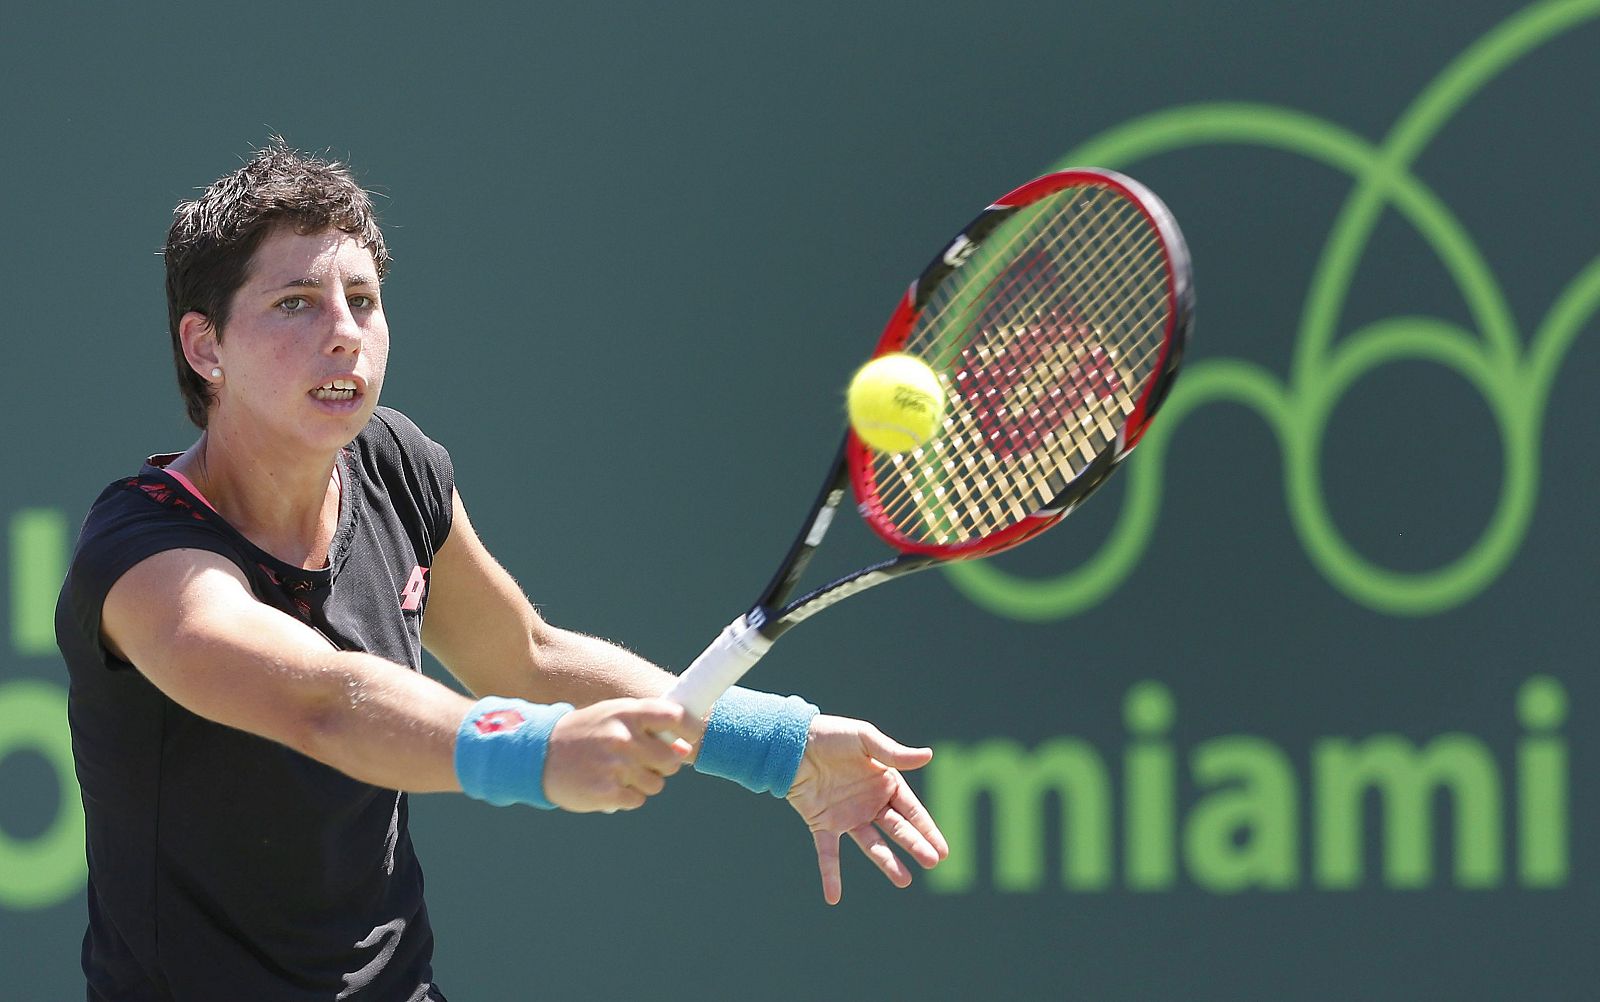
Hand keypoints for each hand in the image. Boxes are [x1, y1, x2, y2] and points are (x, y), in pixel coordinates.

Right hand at [543, 698, 697, 811]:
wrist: (539, 754)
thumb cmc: (586, 733)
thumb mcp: (613, 716)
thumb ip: (649, 727)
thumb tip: (685, 749)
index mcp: (627, 713)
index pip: (674, 717)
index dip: (690, 730)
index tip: (691, 738)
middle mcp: (622, 738)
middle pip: (671, 759)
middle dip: (662, 764)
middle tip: (640, 761)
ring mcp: (614, 766)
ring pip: (657, 783)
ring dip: (643, 782)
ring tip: (618, 772)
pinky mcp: (605, 792)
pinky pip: (637, 799)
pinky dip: (627, 796)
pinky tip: (608, 785)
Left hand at [785, 714, 949, 903]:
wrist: (792, 741)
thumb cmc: (831, 735)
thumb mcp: (865, 738)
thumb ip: (893, 753)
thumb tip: (928, 755)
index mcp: (884, 782)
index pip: (911, 810)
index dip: (927, 829)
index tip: (944, 850)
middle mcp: (869, 803)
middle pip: (897, 828)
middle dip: (915, 845)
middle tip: (932, 862)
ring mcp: (847, 816)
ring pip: (871, 844)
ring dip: (887, 863)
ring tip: (904, 881)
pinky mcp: (822, 824)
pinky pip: (828, 854)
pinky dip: (830, 875)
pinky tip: (833, 897)